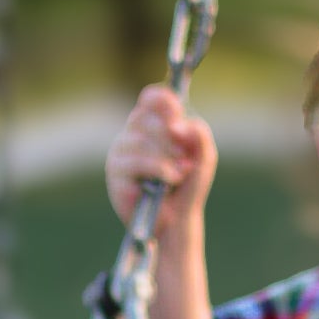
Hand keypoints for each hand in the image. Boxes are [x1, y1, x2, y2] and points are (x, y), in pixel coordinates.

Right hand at [106, 84, 217, 231]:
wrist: (178, 220)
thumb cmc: (187, 185)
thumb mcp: (203, 156)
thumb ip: (198, 134)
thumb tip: (177, 125)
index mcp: (151, 124)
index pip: (150, 98)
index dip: (163, 101)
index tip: (177, 113)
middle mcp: (131, 134)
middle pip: (146, 118)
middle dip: (170, 138)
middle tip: (184, 156)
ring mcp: (119, 153)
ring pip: (141, 141)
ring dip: (168, 158)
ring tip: (180, 174)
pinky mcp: (115, 173)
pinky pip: (136, 162)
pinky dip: (160, 169)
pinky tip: (170, 180)